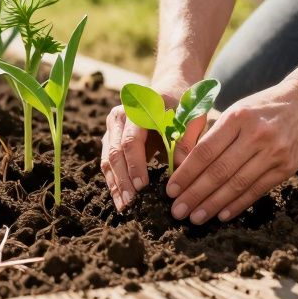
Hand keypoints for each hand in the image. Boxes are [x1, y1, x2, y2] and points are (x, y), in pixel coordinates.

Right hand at [100, 86, 207, 210]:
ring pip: (107, 160)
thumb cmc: (182, 105)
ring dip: (115, 185)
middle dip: (122, 180)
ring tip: (125, 208)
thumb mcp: (189, 117)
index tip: (142, 186)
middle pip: (114, 152)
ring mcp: (112, 129)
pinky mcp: (111, 140)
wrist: (169, 90)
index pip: (131, 140)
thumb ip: (186, 139)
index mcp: (137, 109)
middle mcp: (118, 117)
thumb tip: (182, 168)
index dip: (135, 164)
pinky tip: (121, 200)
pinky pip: (108, 164)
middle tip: (131, 203)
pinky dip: (114, 182)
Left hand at [165, 81, 297, 224]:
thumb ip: (215, 134)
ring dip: (213, 204)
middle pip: (219, 171)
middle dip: (195, 194)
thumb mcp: (238, 110)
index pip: (205, 151)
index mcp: (237, 117)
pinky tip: (222, 215)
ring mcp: (274, 152)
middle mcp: (256, 135)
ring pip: (237, 184)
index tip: (170, 189)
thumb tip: (185, 165)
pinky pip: (257, 190)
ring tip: (195, 217)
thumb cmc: (264, 107)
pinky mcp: (287, 167)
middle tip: (177, 210)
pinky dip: (238, 204)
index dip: (186, 173)